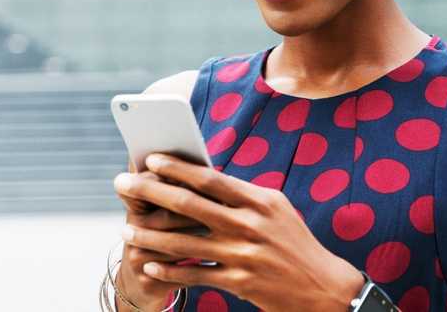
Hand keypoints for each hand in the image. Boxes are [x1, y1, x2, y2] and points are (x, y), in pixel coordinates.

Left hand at [113, 154, 366, 311]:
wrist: (324, 289)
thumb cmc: (294, 243)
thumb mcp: (275, 209)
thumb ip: (242, 194)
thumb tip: (203, 177)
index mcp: (259, 200)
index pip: (210, 177)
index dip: (177, 167)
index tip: (150, 158)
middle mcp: (250, 224)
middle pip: (189, 203)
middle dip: (150, 191)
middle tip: (122, 183)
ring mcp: (244, 255)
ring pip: (185, 242)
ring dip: (150, 236)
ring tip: (126, 230)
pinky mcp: (240, 283)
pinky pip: (195, 275)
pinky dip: (170, 272)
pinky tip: (150, 267)